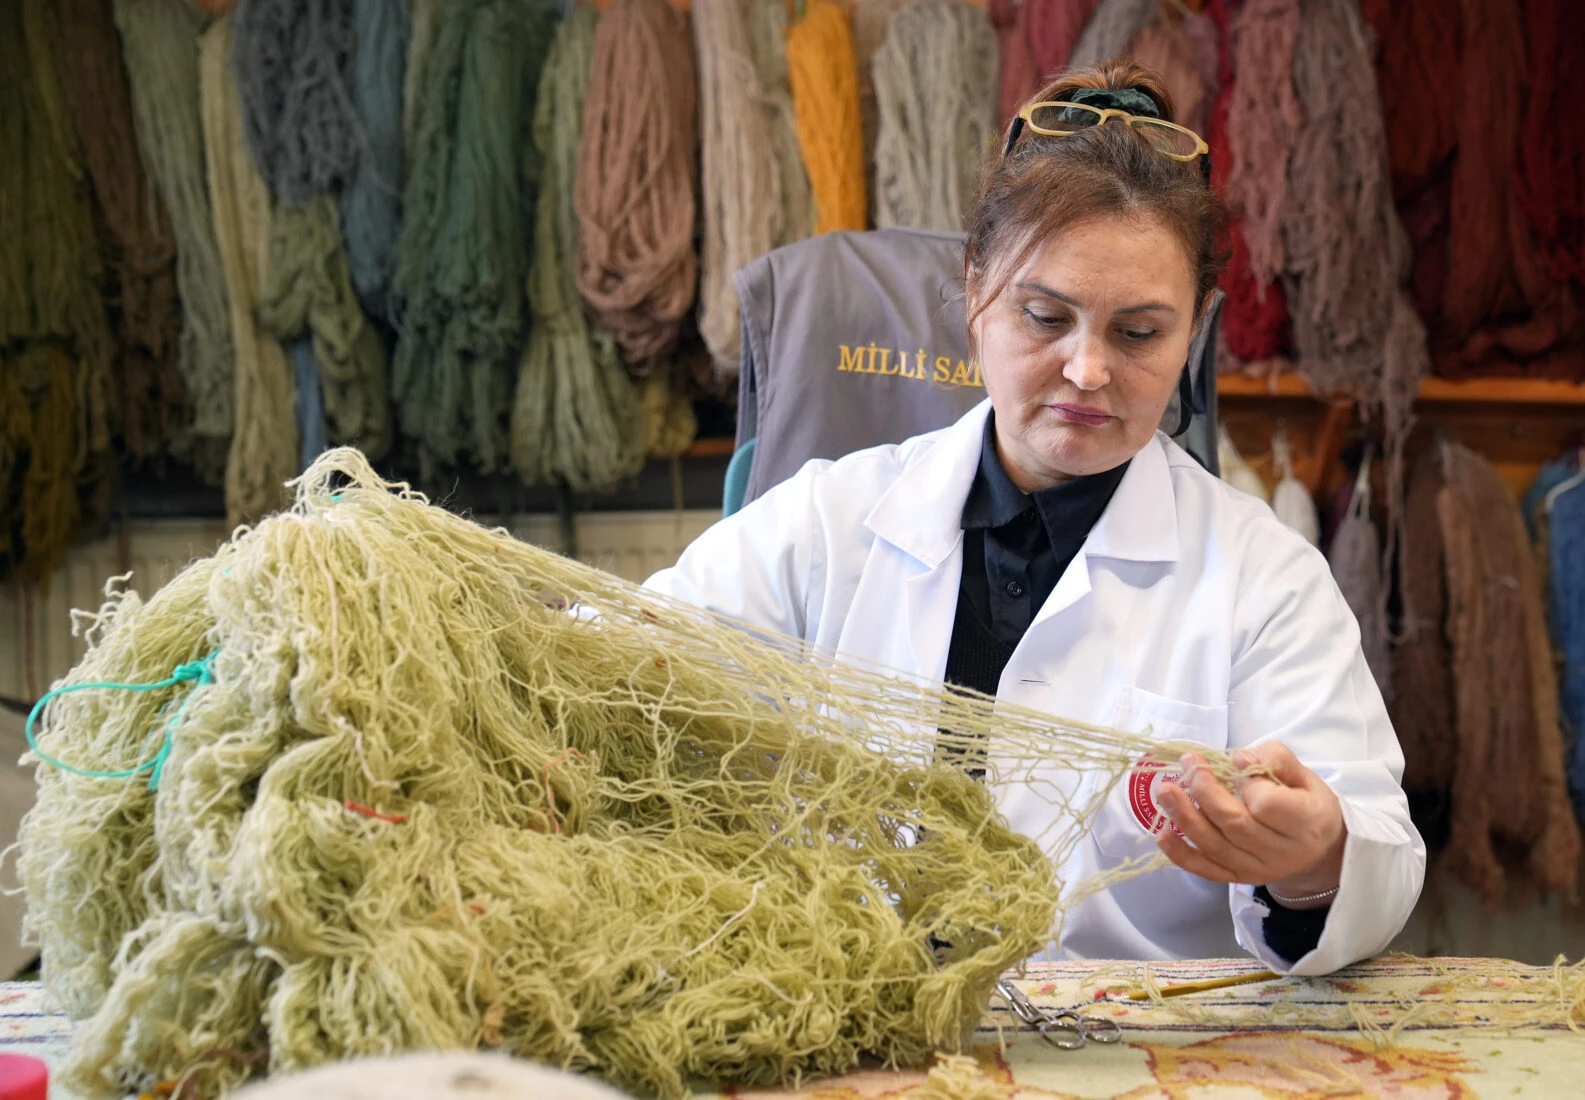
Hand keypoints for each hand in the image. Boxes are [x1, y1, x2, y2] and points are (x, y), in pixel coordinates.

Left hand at [1153, 742, 1346, 908]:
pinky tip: (1162, 834)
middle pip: (1234, 824)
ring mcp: (1258, 869)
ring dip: (1184, 817)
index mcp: (1306, 822)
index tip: (1238, 762)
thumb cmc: (1306, 803)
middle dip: (1204, 791)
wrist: (1317, 850)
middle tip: (1188, 764)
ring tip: (1165, 791)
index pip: (1266, 804)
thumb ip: (1276, 760)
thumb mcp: (1305, 775)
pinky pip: (1206, 870)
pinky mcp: (1238, 878)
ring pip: (1215, 846)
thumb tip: (1239, 758)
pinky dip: (1181, 854)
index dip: (1246, 781)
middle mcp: (1282, 852)